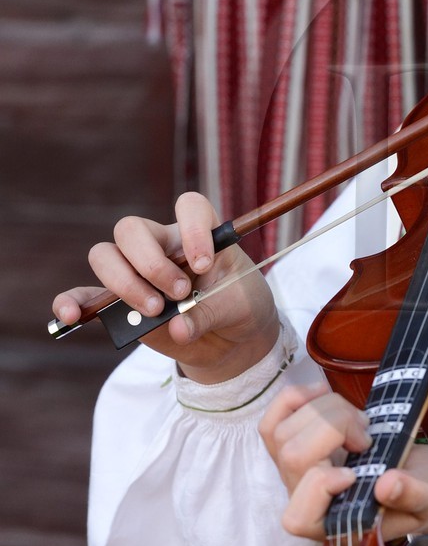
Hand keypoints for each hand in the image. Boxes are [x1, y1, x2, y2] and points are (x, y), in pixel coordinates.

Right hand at [51, 192, 278, 383]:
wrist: (230, 340)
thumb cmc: (237, 309)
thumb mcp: (238, 310)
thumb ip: (210, 314)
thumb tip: (177, 328)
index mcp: (198, 234)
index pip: (189, 206)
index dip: (194, 229)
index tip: (204, 263)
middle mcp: (162, 245)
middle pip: (132, 229)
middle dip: (150, 263)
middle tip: (179, 293)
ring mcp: (135, 271)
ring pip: (105, 255)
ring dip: (124, 283)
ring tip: (154, 312)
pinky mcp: (119, 303)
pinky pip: (84, 295)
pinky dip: (73, 302)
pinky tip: (72, 316)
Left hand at [260, 384, 427, 544]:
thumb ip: (412, 494)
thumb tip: (387, 485)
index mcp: (337, 526)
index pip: (299, 515)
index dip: (320, 484)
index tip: (355, 471)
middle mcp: (310, 504)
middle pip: (292, 457)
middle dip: (332, 429)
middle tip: (368, 434)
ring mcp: (301, 474)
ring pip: (281, 433)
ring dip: (322, 411)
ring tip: (358, 419)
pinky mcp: (301, 447)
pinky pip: (274, 420)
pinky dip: (294, 399)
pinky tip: (324, 393)